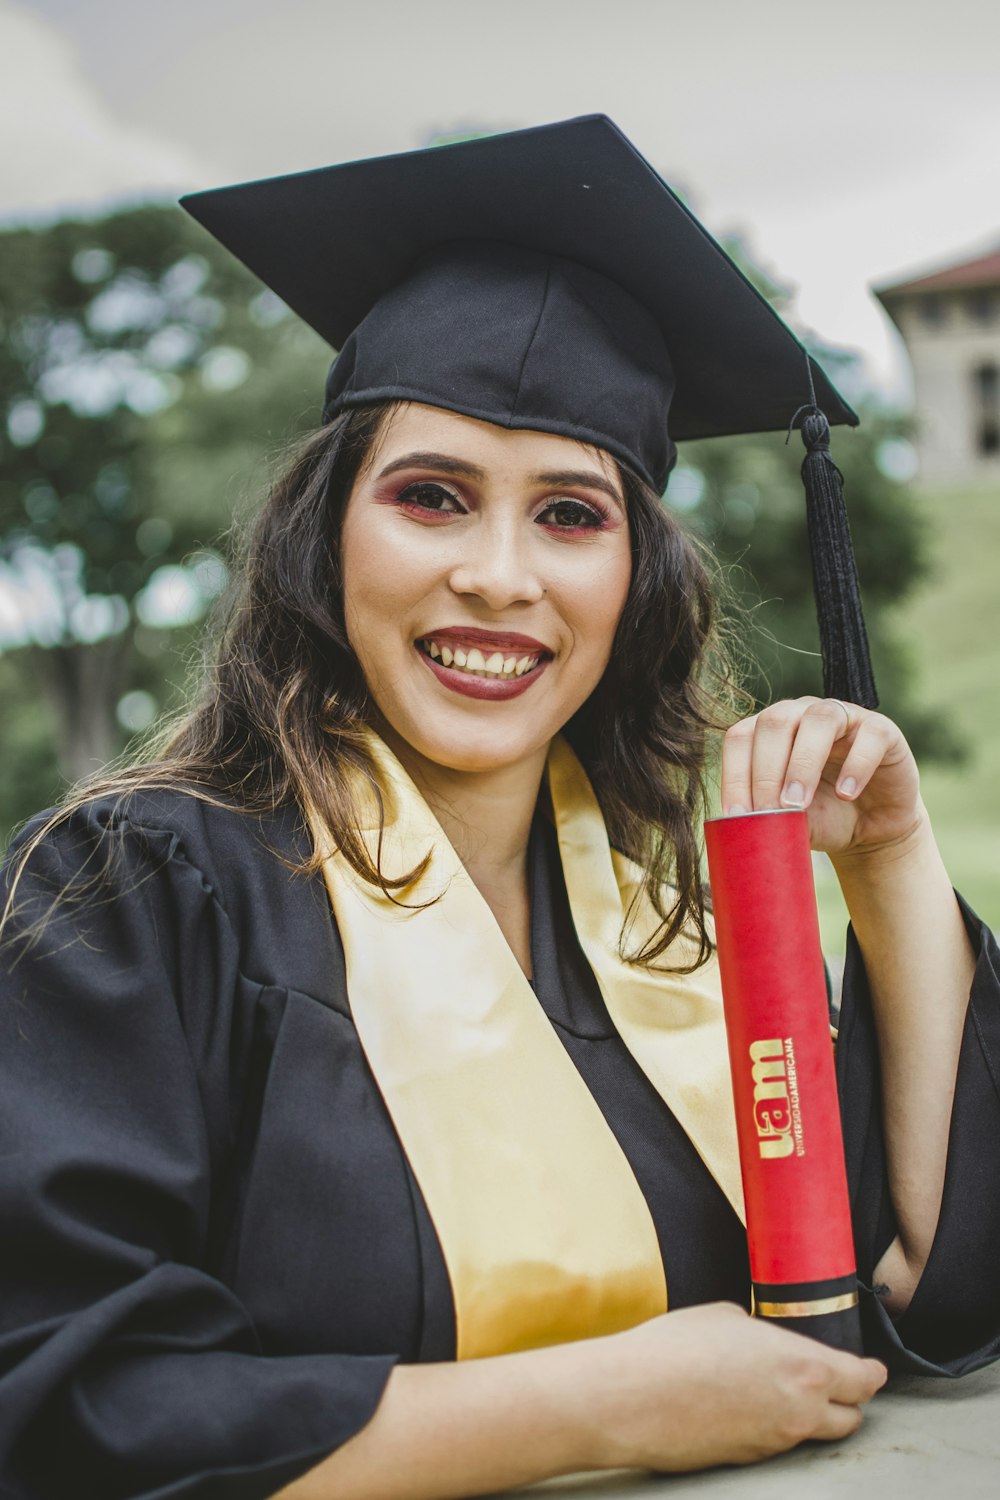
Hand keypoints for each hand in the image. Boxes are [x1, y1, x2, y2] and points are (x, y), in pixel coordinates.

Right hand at [588, 1303, 886, 1471]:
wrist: (630, 1398)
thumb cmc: (674, 1348)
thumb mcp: (725, 1315)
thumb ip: (759, 1331)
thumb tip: (759, 1339)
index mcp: (804, 1368)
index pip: (864, 1380)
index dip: (870, 1373)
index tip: (870, 1369)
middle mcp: (799, 1413)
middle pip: (850, 1418)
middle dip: (846, 1400)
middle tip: (831, 1382)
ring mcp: (774, 1444)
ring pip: (812, 1434)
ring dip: (807, 1416)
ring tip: (777, 1391)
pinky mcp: (747, 1462)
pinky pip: (775, 1444)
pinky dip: (771, 1427)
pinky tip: (740, 1406)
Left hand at [721, 696, 923, 858]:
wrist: (870, 830)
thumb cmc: (821, 818)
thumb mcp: (788, 821)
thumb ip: (766, 818)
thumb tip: (740, 829)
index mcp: (769, 731)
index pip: (741, 737)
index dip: (734, 774)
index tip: (737, 815)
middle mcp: (802, 714)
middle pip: (775, 723)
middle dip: (767, 770)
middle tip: (770, 811)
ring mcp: (843, 716)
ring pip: (819, 719)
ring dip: (803, 763)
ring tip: (798, 803)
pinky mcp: (882, 730)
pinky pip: (870, 734)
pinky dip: (856, 765)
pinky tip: (846, 794)